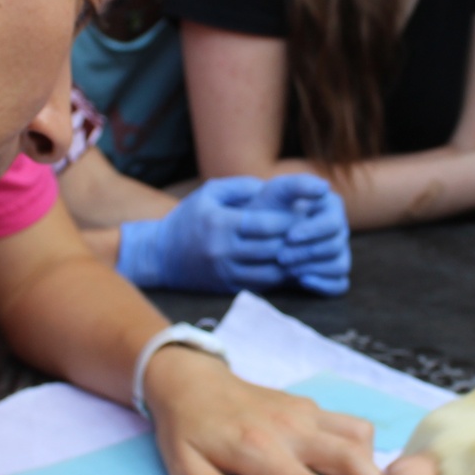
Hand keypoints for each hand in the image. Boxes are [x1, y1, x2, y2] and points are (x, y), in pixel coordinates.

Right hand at [115, 176, 292, 291]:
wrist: (160, 257)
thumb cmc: (188, 219)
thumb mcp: (210, 193)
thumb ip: (242, 187)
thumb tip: (275, 187)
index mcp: (220, 224)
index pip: (265, 224)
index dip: (288, 219)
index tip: (304, 212)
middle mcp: (223, 251)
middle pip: (272, 248)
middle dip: (296, 240)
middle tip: (313, 232)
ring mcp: (226, 272)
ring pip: (272, 271)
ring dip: (292, 261)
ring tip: (306, 249)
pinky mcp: (229, 288)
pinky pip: (263, 285)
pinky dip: (280, 275)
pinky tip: (290, 264)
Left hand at [145, 348, 379, 474]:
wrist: (190, 379)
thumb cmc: (185, 428)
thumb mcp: (182, 463)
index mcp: (258, 449)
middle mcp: (290, 428)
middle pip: (351, 454)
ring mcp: (304, 413)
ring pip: (358, 434)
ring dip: (370, 465)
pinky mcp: (309, 406)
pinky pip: (349, 424)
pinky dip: (358, 448)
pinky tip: (344, 470)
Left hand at [253, 174, 350, 295]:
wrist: (255, 234)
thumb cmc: (266, 210)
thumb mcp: (276, 192)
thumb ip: (298, 185)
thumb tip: (324, 187)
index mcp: (332, 207)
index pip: (333, 223)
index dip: (312, 231)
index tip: (288, 236)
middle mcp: (339, 229)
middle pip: (335, 245)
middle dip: (306, 252)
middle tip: (280, 257)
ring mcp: (339, 251)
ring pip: (339, 265)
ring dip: (312, 268)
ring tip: (286, 268)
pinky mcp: (333, 272)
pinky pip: (340, 284)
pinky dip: (324, 284)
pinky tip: (302, 281)